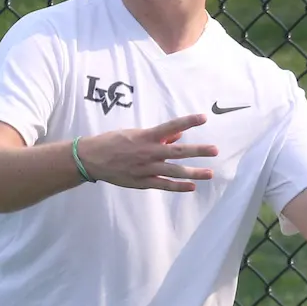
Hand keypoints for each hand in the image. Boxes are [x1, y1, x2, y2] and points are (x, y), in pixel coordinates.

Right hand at [79, 115, 217, 191]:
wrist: (92, 159)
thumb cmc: (113, 142)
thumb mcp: (134, 133)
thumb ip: (158, 136)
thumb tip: (178, 135)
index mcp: (146, 136)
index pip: (171, 126)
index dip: (188, 121)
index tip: (204, 118)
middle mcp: (148, 152)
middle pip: (178, 151)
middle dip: (198, 151)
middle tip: (214, 150)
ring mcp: (146, 169)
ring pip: (174, 171)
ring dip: (194, 172)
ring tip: (210, 173)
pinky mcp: (142, 182)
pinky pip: (163, 185)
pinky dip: (178, 187)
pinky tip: (191, 186)